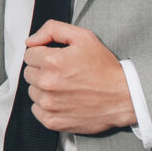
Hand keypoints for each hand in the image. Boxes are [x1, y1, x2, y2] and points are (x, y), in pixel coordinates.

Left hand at [19, 21, 137, 133]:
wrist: (123, 97)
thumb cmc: (105, 69)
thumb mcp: (83, 37)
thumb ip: (53, 30)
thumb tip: (31, 41)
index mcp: (52, 61)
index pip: (29, 54)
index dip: (43, 54)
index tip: (56, 59)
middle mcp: (48, 83)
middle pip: (29, 73)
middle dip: (42, 70)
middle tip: (63, 73)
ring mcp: (49, 104)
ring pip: (32, 91)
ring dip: (43, 88)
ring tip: (65, 87)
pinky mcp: (52, 121)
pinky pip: (36, 110)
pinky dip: (46, 106)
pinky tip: (63, 100)